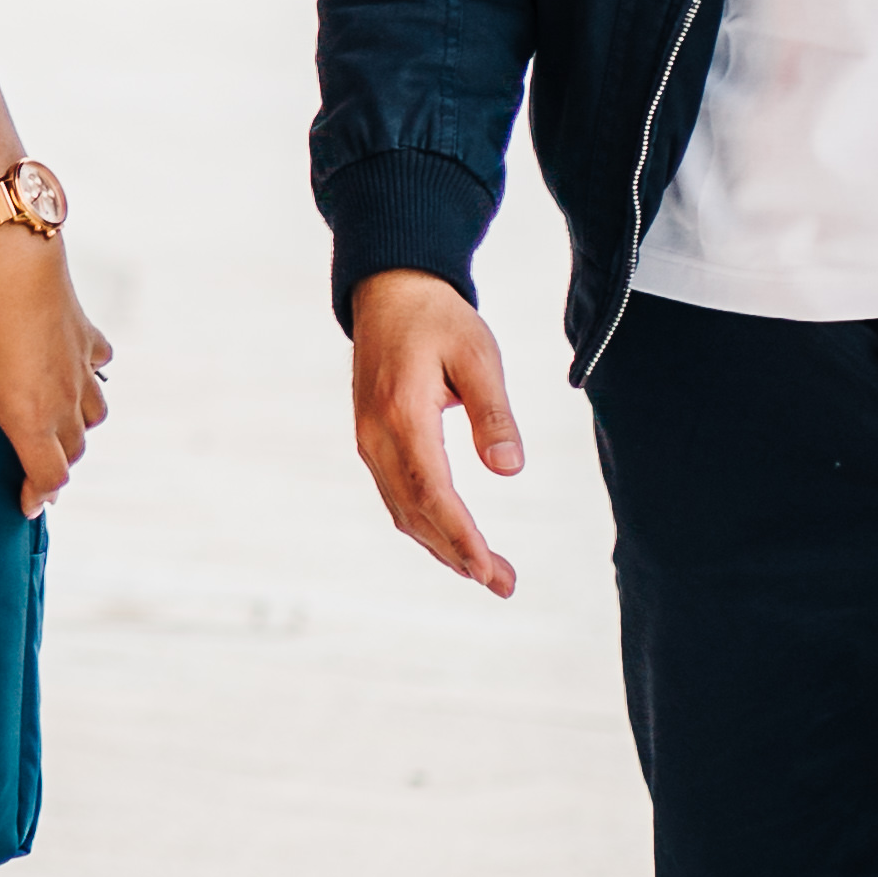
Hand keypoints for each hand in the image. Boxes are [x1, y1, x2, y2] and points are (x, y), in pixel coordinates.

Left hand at [0, 225, 109, 513]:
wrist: (16, 259)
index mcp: (31, 418)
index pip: (48, 476)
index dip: (38, 496)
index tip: (25, 505)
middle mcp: (65, 401)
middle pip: (74, 451)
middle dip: (56, 465)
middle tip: (37, 470)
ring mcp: (80, 369)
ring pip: (95, 414)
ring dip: (79, 428)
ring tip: (58, 427)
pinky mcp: (87, 337)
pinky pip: (98, 366)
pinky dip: (90, 375)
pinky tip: (76, 370)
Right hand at [347, 270, 524, 596]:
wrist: (388, 291)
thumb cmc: (438, 320)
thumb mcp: (478, 355)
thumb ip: (493, 413)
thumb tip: (509, 471)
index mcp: (402, 413)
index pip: (432, 492)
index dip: (461, 537)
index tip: (489, 571)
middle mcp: (376, 434)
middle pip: (415, 512)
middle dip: (458, 554)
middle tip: (505, 584)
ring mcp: (368, 439)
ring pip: (402, 509)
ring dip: (442, 545)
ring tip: (488, 573)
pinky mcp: (372, 439)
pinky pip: (396, 494)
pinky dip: (425, 524)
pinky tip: (453, 539)